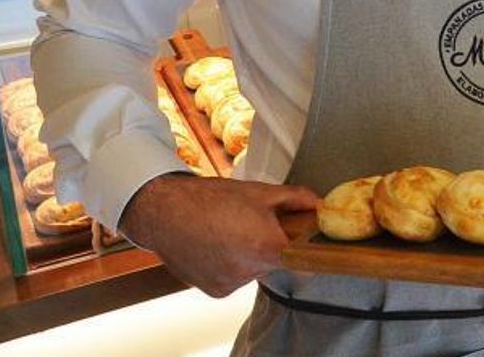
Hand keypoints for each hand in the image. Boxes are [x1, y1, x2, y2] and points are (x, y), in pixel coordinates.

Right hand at [119, 173, 317, 297]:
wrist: (165, 212)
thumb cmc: (210, 199)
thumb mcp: (260, 192)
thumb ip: (296, 199)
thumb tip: (318, 204)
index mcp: (264, 246)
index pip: (303, 258)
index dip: (306, 248)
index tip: (304, 240)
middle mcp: (248, 271)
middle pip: (276, 261)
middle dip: (271, 244)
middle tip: (256, 224)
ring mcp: (231, 283)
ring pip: (255, 270)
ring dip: (250, 255)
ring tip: (231, 232)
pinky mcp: (217, 290)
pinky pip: (237, 278)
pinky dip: (232, 265)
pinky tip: (218, 245)